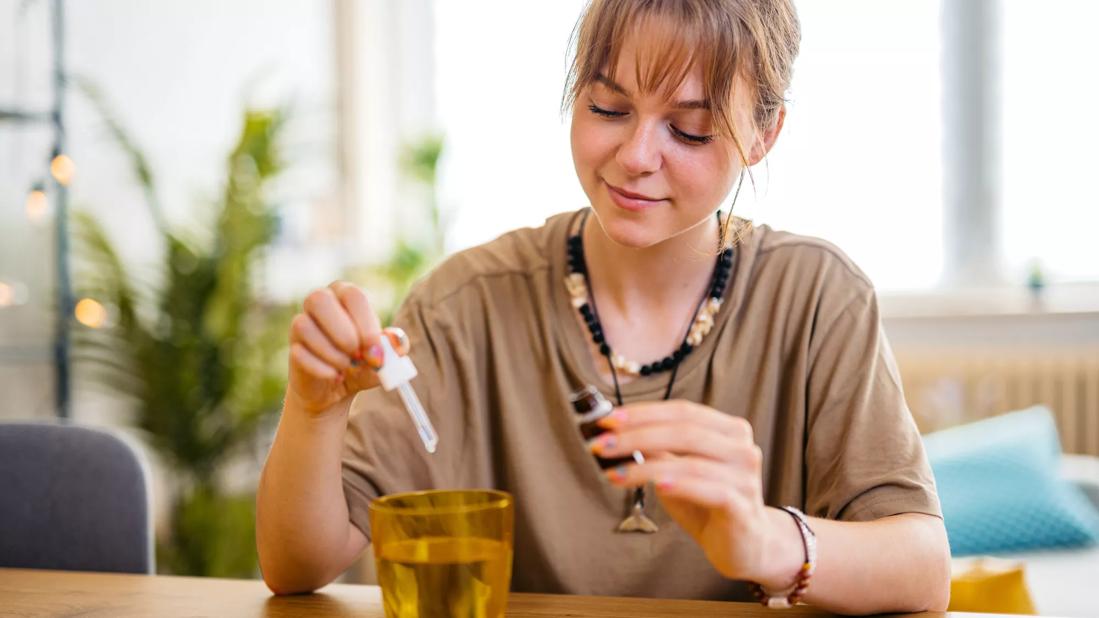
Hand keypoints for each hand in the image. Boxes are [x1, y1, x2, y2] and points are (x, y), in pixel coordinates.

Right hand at [286, 281, 404, 416]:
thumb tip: (396, 341)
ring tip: (346, 367)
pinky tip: (334, 376)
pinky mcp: (293, 348)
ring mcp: (301, 323)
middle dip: (343, 333)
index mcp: (346, 294)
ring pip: (304, 326)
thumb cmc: (363, 364)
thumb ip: (394, 348)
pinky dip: (321, 369)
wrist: (338, 388)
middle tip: (358, 356)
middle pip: (320, 300)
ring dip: (332, 353)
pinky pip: (299, 353)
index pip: (353, 296)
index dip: (365, 323)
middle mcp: (320, 302)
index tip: (375, 351)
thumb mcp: (384, 358)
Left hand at [589, 400, 801, 585]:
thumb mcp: (678, 471)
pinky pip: (708, 490)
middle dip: (637, 435)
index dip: (644, 413)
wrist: (744, 547)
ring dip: (645, 466)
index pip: (683, 411)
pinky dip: (679, 484)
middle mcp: (742, 447)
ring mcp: (745, 477)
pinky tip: (656, 487)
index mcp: (729, 430)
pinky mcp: (742, 506)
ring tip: (614, 473)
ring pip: (691, 462)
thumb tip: (615, 430)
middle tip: (601, 445)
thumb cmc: (707, 504)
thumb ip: (656, 449)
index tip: (607, 419)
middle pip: (685, 431)